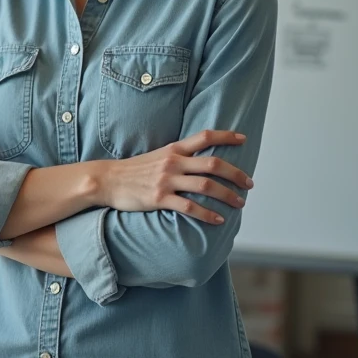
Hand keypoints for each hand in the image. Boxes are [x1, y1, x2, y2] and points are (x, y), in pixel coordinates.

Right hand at [96, 130, 253, 223]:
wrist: (107, 180)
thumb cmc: (132, 170)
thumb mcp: (156, 155)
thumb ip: (177, 156)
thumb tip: (198, 161)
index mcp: (173, 149)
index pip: (204, 137)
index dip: (226, 136)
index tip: (244, 139)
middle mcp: (173, 162)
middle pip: (213, 164)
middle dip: (236, 174)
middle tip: (250, 183)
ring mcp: (166, 180)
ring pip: (206, 186)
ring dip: (227, 195)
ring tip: (239, 203)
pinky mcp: (159, 199)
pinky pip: (189, 207)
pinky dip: (207, 215)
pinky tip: (218, 220)